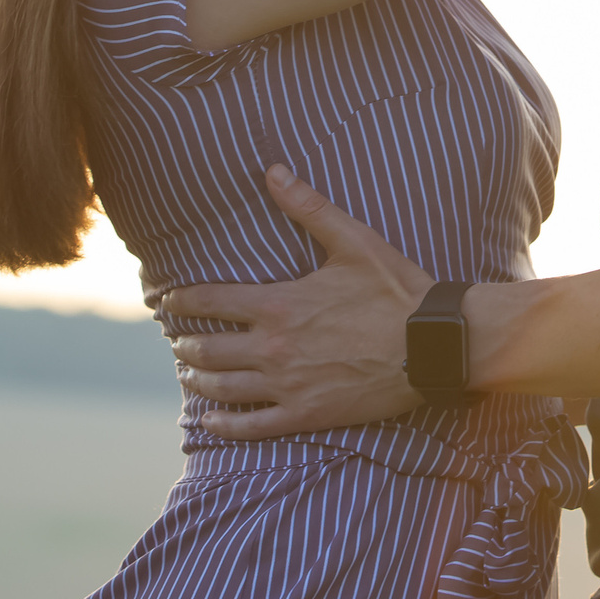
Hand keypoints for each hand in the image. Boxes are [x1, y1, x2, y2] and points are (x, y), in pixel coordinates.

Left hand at [160, 165, 433, 438]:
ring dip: (197, 379)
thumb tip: (273, 171)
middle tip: (176, 340)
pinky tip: (209, 421)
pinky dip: (223, 426)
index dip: (181, 300)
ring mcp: (287, 386)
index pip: (211, 300)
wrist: (434, 345)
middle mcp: (273, 348)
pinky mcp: (305, 414)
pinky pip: (251, 427)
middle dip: (185, 343)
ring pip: (221, 387)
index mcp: (280, 305)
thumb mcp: (355, 241)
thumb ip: (309, 208)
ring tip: (187, 372)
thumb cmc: (397, 291)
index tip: (166, 301)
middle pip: (208, 348)